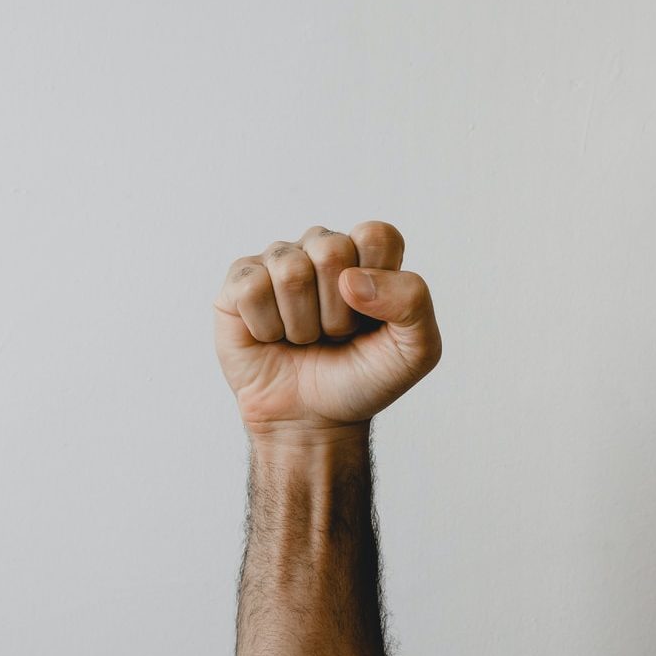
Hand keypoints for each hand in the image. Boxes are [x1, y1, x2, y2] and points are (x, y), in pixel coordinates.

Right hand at [213, 221, 441, 436]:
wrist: (313, 420)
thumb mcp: (415, 350)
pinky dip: (266, 327)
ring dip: (301, 324)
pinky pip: (251, 288)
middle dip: (337, 311)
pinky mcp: (240, 282)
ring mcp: (278, 262)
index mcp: (367, 255)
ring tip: (304, 339)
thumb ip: (412, 302)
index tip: (371, 318)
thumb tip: (351, 278)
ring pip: (290, 272)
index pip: (376, 235)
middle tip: (334, 335)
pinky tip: (271, 338)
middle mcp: (321, 249)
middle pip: (332, 250)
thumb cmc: (362, 379)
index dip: (376, 281)